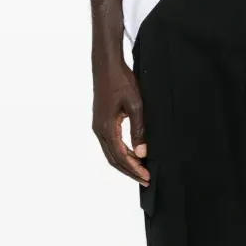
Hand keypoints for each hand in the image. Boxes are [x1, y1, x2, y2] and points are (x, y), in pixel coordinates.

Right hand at [92, 60, 149, 184]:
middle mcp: (99, 130)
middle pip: (113, 160)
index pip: (121, 156)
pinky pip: (110, 144)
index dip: (134, 169)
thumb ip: (139, 130)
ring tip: (141, 170)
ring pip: (111, 153)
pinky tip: (133, 154)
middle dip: (129, 171)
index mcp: (106, 128)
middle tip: (145, 179)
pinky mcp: (100, 122)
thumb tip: (142, 153)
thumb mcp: (136, 105)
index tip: (146, 177)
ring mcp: (98, 126)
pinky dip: (121, 153)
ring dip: (125, 164)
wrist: (106, 66)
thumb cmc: (121, 82)